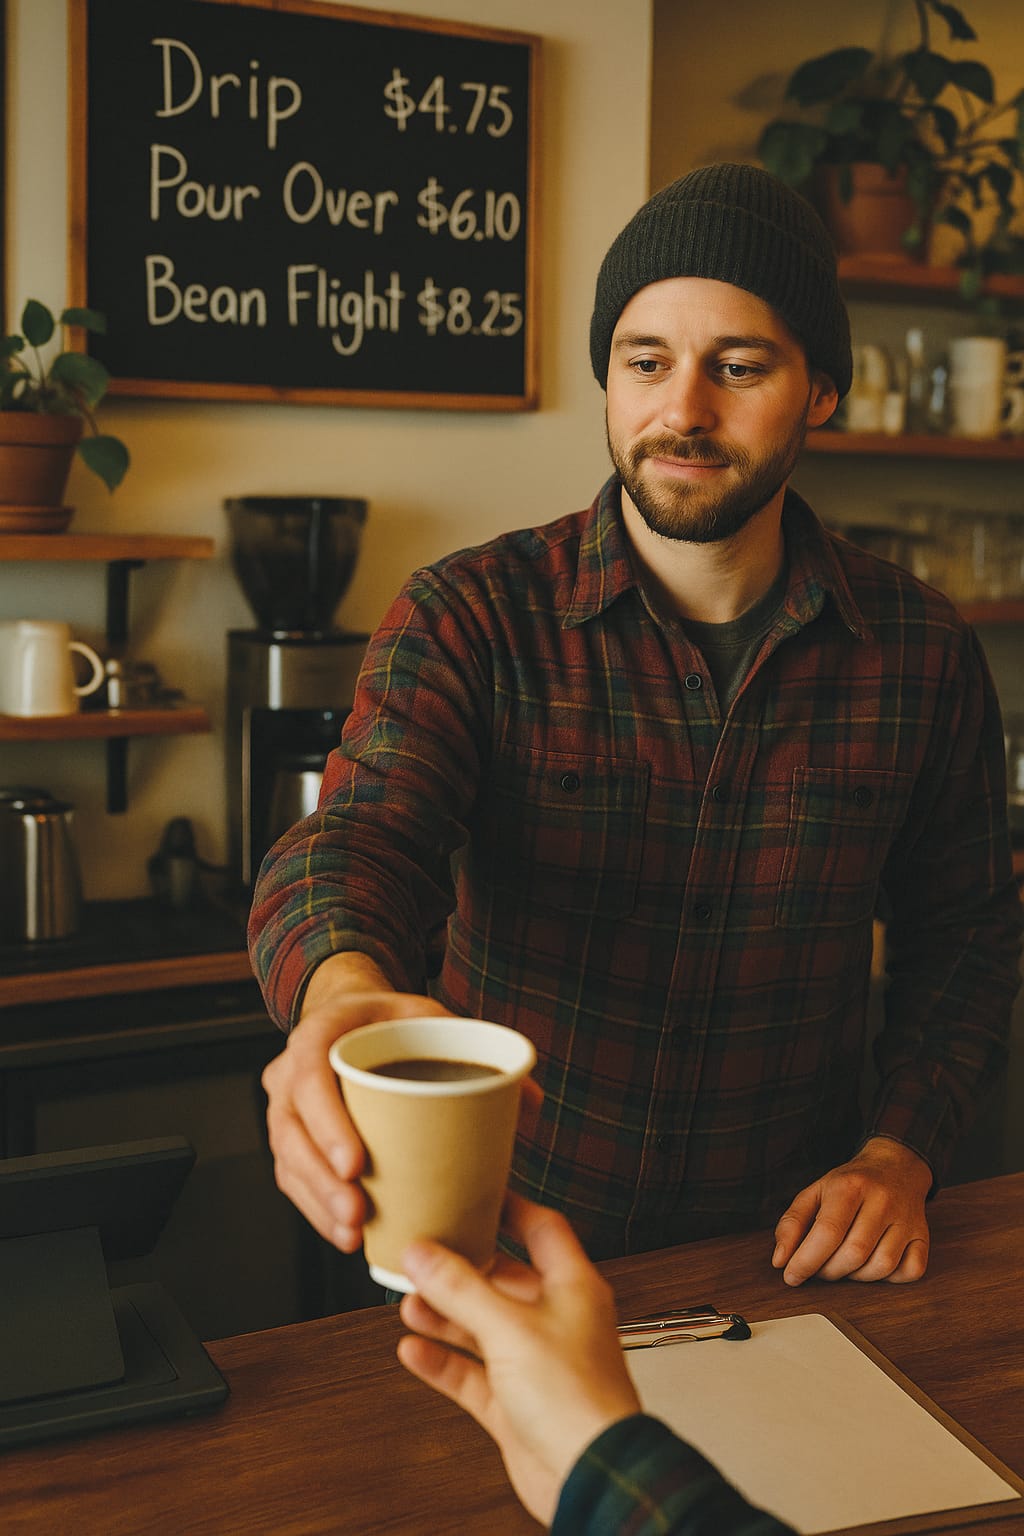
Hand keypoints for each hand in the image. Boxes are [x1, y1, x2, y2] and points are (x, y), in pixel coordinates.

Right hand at [261, 953, 450, 1250]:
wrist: (353, 1017)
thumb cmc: (389, 1021)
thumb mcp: (427, 1017)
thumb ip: (472, 1048)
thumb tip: (530, 1099)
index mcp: (320, 1033)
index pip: (310, 1078)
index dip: (327, 1123)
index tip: (356, 1164)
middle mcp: (290, 1072)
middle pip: (292, 1131)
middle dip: (322, 1180)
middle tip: (358, 1213)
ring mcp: (285, 1108)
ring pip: (289, 1161)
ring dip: (319, 1203)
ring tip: (354, 1233)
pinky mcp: (293, 1138)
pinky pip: (292, 1178)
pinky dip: (316, 1209)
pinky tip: (346, 1234)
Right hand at [396, 1194, 640, 1526]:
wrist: (589, 1476)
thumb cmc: (575, 1398)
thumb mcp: (509, 1328)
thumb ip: (461, 1289)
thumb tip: (421, 1253)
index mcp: (572, 1287)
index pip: (542, 1229)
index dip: (509, 1207)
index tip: (475, 1190)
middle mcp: (555, 1320)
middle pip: (502, 1279)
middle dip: (461, 1268)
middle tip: (422, 1251)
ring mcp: (534, 1363)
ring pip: (481, 1327)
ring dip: (445, 1314)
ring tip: (407, 1298)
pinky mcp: (515, 1403)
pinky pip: (471, 1374)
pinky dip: (442, 1361)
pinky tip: (412, 1348)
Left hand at [771, 1138, 932, 1285]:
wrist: (895, 1167)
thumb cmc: (850, 1184)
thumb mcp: (815, 1192)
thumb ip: (792, 1223)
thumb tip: (780, 1260)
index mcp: (851, 1186)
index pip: (828, 1232)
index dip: (806, 1260)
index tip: (791, 1276)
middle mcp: (882, 1201)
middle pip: (854, 1253)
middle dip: (829, 1271)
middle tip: (818, 1268)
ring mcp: (907, 1220)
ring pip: (881, 1267)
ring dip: (856, 1277)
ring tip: (844, 1265)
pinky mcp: (923, 1237)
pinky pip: (910, 1272)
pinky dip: (889, 1278)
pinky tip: (873, 1265)